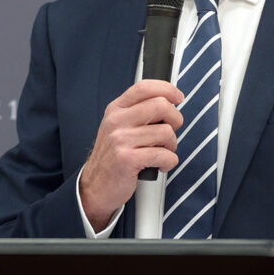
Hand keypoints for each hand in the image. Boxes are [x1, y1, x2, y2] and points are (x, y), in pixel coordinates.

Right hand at [79, 79, 183, 230]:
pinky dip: (169, 162)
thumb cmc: (113, 157)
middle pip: (160, 105)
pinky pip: (164, 155)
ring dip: (171, 145)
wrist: (95, 187)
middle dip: (175, 119)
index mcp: (116, 110)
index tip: (178, 97)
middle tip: (170, 132)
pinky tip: (160, 165)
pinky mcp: (127, 159)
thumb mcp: (118, 128)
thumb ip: (138, 113)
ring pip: (166, 132)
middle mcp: (116, 121)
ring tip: (162, 152)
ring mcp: (120, 140)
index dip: (167, 89)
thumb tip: (168, 102)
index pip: (144, 87)